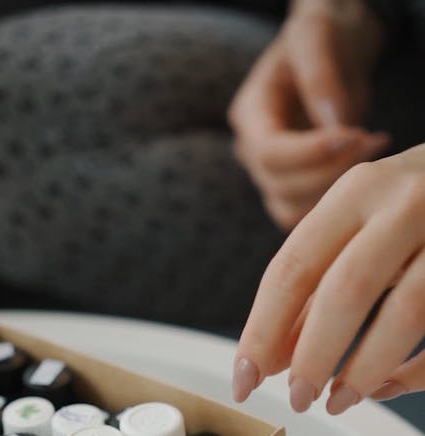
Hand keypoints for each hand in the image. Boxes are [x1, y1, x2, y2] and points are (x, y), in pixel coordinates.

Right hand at [228, 0, 388, 229]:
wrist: (332, 52)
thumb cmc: (322, 36)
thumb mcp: (317, 36)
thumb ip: (321, 76)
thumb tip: (333, 126)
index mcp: (249, 114)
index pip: (269, 152)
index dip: (310, 153)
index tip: (354, 134)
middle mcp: (251, 151)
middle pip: (281, 185)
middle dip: (330, 169)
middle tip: (372, 140)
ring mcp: (269, 175)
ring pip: (292, 209)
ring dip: (335, 188)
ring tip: (372, 145)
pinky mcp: (292, 189)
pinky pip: (308, 214)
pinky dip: (337, 197)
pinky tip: (363, 159)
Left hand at [232, 147, 424, 412]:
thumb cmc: (416, 204)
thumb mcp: (361, 222)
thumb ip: (316, 281)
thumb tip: (268, 356)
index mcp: (358, 193)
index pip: (293, 268)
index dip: (262, 332)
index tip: (244, 379)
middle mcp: (404, 206)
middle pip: (346, 290)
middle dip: (313, 356)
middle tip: (297, 399)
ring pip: (405, 312)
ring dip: (364, 368)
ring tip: (338, 402)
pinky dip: (415, 372)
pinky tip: (385, 388)